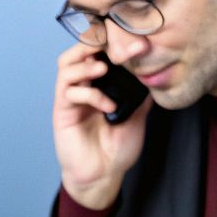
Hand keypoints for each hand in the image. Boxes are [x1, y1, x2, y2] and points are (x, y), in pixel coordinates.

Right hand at [52, 43, 151, 209]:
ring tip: (104, 69)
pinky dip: (89, 93)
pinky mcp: (63, 112)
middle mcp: (83, 87)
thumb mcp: (138, 115)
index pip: (98, 53)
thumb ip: (141, 94)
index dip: (110, 42)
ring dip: (85, 63)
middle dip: (93, 44)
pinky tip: (107, 105)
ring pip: (66, 66)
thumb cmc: (117, 148)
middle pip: (77, 51)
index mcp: (99, 85)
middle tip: (112, 47)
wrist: (104, 175)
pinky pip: (69, 91)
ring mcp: (71, 99)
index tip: (133, 42)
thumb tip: (154, 73)